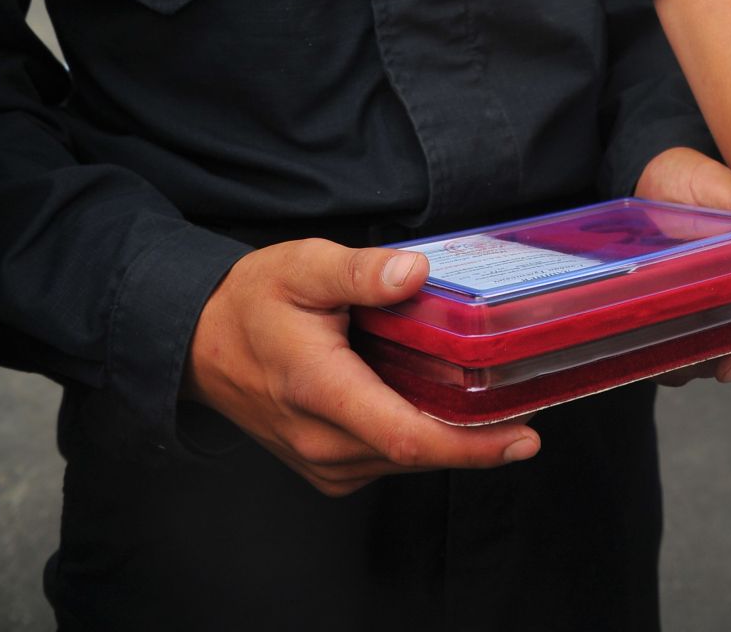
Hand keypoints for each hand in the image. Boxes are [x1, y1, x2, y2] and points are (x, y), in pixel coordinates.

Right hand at [183, 239, 540, 495]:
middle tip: (530, 400)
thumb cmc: (252, 300)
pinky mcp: (326, 465)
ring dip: (451, 436)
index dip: (471, 445)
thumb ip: (360, 271)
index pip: (407, 437)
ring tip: (494, 396)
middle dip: (478, 436)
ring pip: (405, 460)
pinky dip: (420, 435)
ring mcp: (322, 461)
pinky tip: (441, 402)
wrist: (200, 341)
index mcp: (320, 391)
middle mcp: (322, 440)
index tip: (524, 437)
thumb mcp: (304, 266)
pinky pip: (387, 459)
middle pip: (418, 454)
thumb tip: (414, 272)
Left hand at [634, 146, 730, 384]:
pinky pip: (670, 348)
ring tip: (660, 354)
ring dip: (687, 363)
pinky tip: (639, 347)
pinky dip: (658, 355)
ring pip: (705, 355)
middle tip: (695, 368)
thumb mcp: (715, 185)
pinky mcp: (672, 314)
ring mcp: (705, 310)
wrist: (649, 177)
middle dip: (723, 365)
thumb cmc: (690, 178)